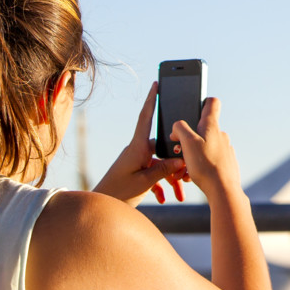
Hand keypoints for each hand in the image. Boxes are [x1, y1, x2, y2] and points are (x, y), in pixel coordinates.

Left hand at [92, 82, 190, 205]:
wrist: (102, 207)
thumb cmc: (118, 193)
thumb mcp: (145, 181)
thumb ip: (164, 169)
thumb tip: (180, 160)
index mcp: (137, 147)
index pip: (146, 117)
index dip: (152, 99)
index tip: (156, 83)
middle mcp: (137, 151)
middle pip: (162, 148)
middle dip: (177, 161)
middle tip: (187, 173)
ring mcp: (136, 161)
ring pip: (160, 164)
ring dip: (171, 179)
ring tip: (179, 194)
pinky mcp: (135, 172)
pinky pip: (153, 174)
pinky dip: (161, 185)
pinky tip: (163, 198)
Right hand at [169, 97, 240, 194]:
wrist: (223, 191)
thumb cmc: (206, 166)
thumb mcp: (187, 143)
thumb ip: (180, 129)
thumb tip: (177, 127)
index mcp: (211, 126)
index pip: (212, 103)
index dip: (202, 101)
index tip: (193, 108)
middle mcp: (220, 135)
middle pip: (201, 130)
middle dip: (187, 141)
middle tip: (178, 153)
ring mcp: (224, 149)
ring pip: (203, 148)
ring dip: (190, 157)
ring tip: (182, 170)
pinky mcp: (225, 163)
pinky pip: (208, 161)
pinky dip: (197, 167)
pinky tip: (190, 177)